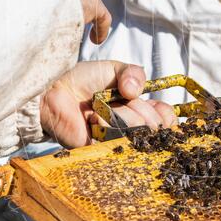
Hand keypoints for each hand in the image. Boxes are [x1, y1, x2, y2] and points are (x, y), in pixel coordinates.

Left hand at [40, 61, 175, 147]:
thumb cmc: (83, 80)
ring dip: (120, 115)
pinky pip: (116, 141)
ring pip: (136, 133)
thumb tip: (137, 91)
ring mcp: (116, 141)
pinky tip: (93, 121)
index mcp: (139, 110)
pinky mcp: (100, 151)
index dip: (166, 116)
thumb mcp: (114, 69)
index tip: (156, 106)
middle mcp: (131, 128)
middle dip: (140, 110)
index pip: (166, 121)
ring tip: (99, 110)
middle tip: (120, 100)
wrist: (54, 90)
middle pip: (154, 127)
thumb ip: (133, 73)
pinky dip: (106, 125)